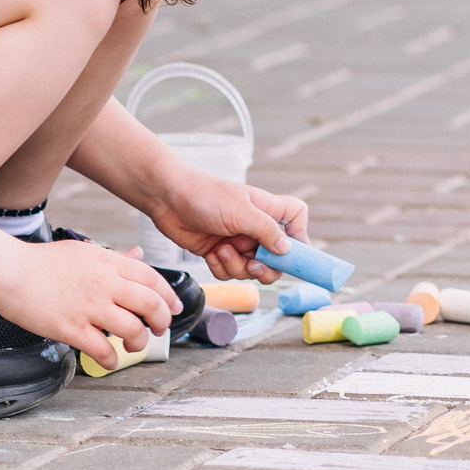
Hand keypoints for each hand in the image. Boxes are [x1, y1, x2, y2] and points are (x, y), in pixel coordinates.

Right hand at [0, 236, 178, 368]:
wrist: (10, 271)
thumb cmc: (44, 262)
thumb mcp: (85, 251)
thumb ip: (115, 257)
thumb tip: (139, 254)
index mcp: (108, 263)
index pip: (152, 278)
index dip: (169, 296)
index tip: (174, 309)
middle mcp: (104, 284)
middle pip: (150, 304)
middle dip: (161, 321)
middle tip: (158, 330)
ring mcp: (88, 307)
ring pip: (132, 329)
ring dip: (139, 343)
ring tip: (133, 346)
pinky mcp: (71, 328)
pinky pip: (102, 349)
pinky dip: (111, 359)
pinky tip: (109, 360)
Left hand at [146, 172, 308, 281]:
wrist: (168, 200)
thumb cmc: (205, 196)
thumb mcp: (241, 212)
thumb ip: (267, 231)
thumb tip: (288, 250)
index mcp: (266, 210)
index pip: (296, 219)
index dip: (300, 235)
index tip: (292, 250)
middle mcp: (255, 227)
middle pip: (277, 257)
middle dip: (266, 267)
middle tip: (253, 264)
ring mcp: (238, 241)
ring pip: (252, 269)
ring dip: (237, 265)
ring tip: (223, 250)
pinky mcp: (220, 253)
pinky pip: (230, 272)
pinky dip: (221, 267)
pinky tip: (211, 253)